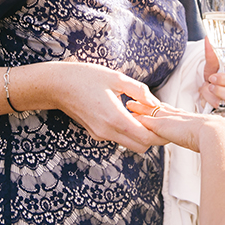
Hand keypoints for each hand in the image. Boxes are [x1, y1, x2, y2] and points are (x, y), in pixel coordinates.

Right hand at [44, 62, 166, 152]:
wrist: (57, 85)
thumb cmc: (86, 77)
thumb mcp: (116, 78)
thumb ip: (139, 91)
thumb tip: (155, 102)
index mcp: (115, 119)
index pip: (146, 138)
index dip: (161, 134)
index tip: (168, 122)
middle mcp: (108, 132)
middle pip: (140, 147)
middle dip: (153, 136)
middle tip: (158, 119)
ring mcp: (100, 135)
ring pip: (129, 143)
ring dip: (140, 133)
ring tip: (144, 113)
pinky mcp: (95, 133)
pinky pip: (118, 138)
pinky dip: (128, 130)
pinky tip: (129, 113)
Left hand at [129, 101, 224, 152]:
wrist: (216, 135)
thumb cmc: (217, 139)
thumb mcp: (207, 138)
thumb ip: (203, 140)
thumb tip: (211, 150)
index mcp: (187, 118)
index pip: (171, 111)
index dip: (162, 108)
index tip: (154, 104)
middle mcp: (177, 116)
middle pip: (158, 107)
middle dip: (147, 104)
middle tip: (135, 100)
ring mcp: (169, 119)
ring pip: (150, 111)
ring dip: (139, 108)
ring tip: (128, 103)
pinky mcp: (162, 125)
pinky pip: (145, 120)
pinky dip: (137, 118)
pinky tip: (128, 116)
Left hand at [200, 37, 224, 110]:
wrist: (210, 90)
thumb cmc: (215, 76)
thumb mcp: (212, 66)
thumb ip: (211, 54)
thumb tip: (208, 38)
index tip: (211, 77)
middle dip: (221, 90)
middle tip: (209, 84)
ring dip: (216, 97)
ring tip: (206, 90)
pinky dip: (212, 105)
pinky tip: (206, 100)